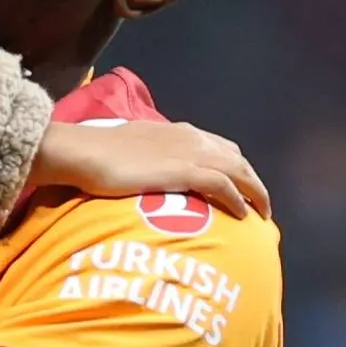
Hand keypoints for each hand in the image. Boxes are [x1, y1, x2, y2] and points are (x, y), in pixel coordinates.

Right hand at [32, 113, 274, 218]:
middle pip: (235, 158)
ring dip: (254, 191)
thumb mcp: (130, 152)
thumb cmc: (97, 155)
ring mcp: (188, 153)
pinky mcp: (184, 171)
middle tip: (260, 203)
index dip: (234, 166)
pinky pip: (222, 185)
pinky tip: (243, 214)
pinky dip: (237, 198)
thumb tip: (147, 176)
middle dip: (252, 180)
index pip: (218, 146)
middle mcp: (189, 138)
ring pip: (237, 170)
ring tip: (262, 213)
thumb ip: (147, 160)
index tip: (240, 184)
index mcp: (177, 131)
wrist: (84, 153)